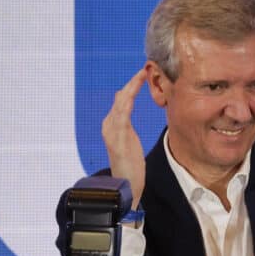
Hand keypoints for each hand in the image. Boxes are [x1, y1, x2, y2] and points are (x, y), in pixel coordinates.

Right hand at [102, 68, 147, 206]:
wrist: (126, 187)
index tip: (144, 74)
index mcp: (113, 126)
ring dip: (132, 86)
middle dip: (132, 82)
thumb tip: (126, 114)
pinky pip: (122, 113)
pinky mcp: (117, 136)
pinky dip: (128, 99)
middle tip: (145, 68)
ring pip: (121, 101)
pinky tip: (134, 89)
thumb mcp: (129, 143)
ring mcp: (111, 130)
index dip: (132, 86)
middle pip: (120, 97)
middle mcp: (109, 125)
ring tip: (142, 74)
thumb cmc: (130, 167)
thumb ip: (126, 128)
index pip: (122, 100)